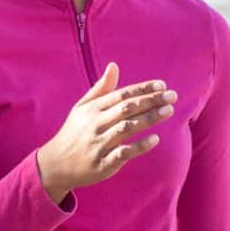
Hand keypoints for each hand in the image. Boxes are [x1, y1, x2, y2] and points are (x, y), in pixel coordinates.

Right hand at [36, 62, 176, 203]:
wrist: (56, 164)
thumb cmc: (74, 133)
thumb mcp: (82, 108)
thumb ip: (101, 88)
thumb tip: (114, 66)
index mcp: (92, 109)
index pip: (122, 94)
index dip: (143, 89)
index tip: (162, 86)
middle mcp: (96, 124)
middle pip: (127, 108)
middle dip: (151, 100)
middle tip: (173, 96)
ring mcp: (99, 144)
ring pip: (127, 127)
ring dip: (149, 118)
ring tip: (169, 111)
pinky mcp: (103, 163)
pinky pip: (123, 153)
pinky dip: (139, 146)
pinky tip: (155, 139)